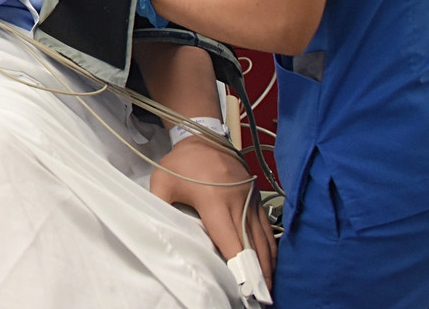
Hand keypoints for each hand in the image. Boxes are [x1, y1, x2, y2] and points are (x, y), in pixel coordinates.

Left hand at [150, 136, 274, 293]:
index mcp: (214, 200)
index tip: (246, 286)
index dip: (240, 265)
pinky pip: (267, 227)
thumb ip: (160, 206)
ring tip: (269, 287)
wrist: (203, 135)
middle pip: (252, 244)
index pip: (230, 240)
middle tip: (263, 298)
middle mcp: (237, 201)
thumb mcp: (162, 181)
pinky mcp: (256, 197)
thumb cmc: (181, 162)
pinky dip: (270, 247)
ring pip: (263, 238)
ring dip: (267, 263)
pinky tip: (270, 263)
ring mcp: (250, 199)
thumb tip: (158, 230)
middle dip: (258, 272)